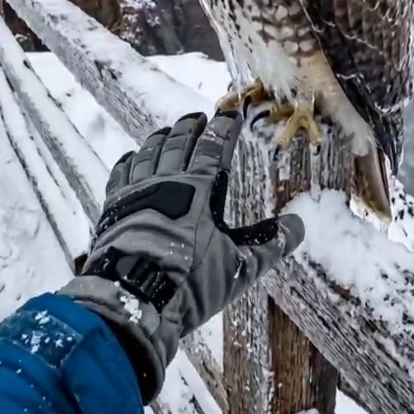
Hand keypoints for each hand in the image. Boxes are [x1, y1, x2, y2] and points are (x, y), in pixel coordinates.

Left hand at [60, 111, 304, 402]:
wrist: (133, 300)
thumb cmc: (191, 283)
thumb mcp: (239, 268)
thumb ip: (270, 245)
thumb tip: (300, 225)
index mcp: (198, 189)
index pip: (214, 148)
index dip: (224, 128)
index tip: (231, 113)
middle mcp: (165, 182)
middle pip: (179, 143)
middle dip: (191, 127)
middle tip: (199, 118)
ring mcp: (136, 193)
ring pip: (149, 153)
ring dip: (161, 139)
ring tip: (168, 132)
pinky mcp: (113, 208)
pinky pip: (122, 174)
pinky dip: (130, 160)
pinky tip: (132, 157)